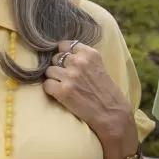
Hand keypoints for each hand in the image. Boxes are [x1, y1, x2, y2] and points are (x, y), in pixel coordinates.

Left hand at [43, 42, 136, 158]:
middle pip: (55, 58)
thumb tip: (63, 54)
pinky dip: (51, 90)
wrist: (112, 113)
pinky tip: (61, 95)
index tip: (67, 62)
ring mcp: (70, 76)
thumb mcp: (100, 67)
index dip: (64, 54)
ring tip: (65, 87)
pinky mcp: (63, 91)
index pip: (65, 45)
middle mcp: (79, 62)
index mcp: (90, 54)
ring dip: (54, 79)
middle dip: (59, 67)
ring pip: (49, 71)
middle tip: (68, 78)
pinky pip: (46, 85)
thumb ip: (84, 59)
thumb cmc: (107, 92)